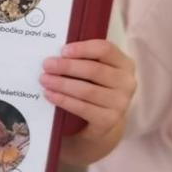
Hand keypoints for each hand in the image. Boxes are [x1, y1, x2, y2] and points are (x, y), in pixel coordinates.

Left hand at [42, 39, 136, 166]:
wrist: (103, 122)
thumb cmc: (96, 88)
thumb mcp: (95, 72)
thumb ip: (83, 60)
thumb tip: (56, 54)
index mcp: (125, 64)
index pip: (106, 50)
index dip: (83, 49)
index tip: (63, 50)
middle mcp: (127, 82)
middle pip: (94, 70)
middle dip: (67, 66)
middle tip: (46, 65)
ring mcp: (120, 103)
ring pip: (87, 90)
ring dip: (62, 84)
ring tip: (44, 79)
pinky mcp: (109, 120)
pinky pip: (82, 108)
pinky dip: (63, 100)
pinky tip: (50, 95)